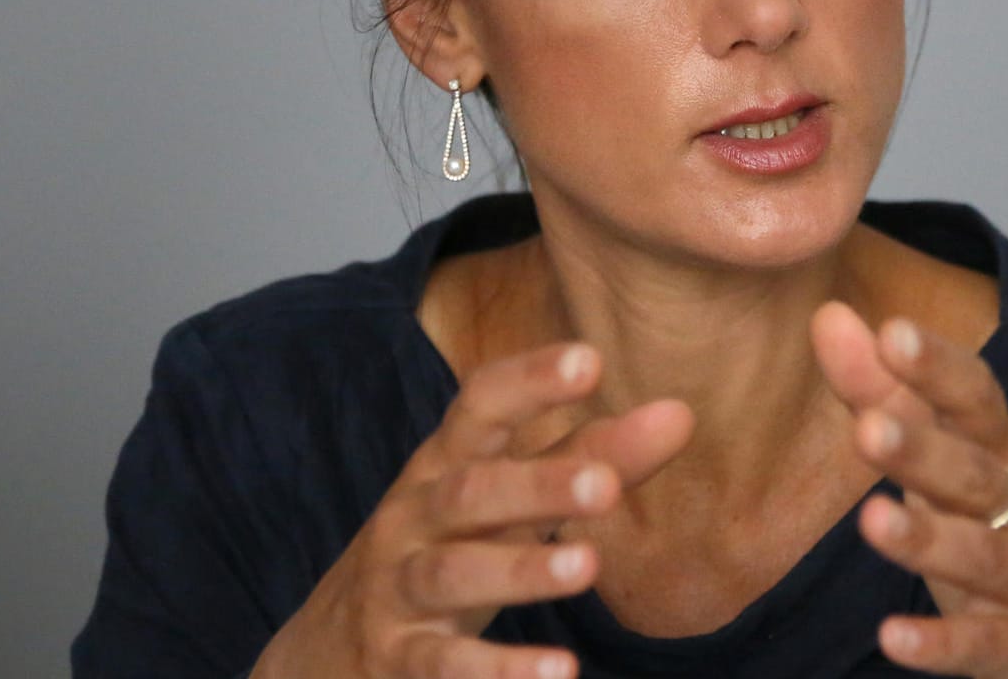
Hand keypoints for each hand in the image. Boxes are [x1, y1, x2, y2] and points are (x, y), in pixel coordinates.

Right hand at [252, 342, 692, 678]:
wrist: (328, 649)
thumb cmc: (446, 546)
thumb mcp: (509, 499)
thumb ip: (591, 456)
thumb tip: (680, 414)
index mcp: (445, 465)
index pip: (479, 409)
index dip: (529, 382)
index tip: (589, 359)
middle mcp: (414, 519)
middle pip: (470, 492)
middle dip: (537, 484)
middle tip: (607, 484)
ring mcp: (398, 589)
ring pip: (452, 573)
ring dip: (519, 570)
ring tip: (587, 568)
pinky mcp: (397, 659)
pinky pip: (442, 666)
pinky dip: (496, 672)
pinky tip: (558, 672)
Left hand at [811, 303, 1007, 678]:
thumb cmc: (1001, 535)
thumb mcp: (948, 466)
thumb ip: (886, 395)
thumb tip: (829, 316)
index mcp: (1005, 455)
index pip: (978, 401)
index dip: (940, 368)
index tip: (893, 332)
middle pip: (976, 474)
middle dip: (925, 451)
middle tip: (867, 428)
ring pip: (983, 557)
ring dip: (928, 540)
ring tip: (870, 521)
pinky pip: (983, 645)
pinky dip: (941, 643)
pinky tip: (892, 637)